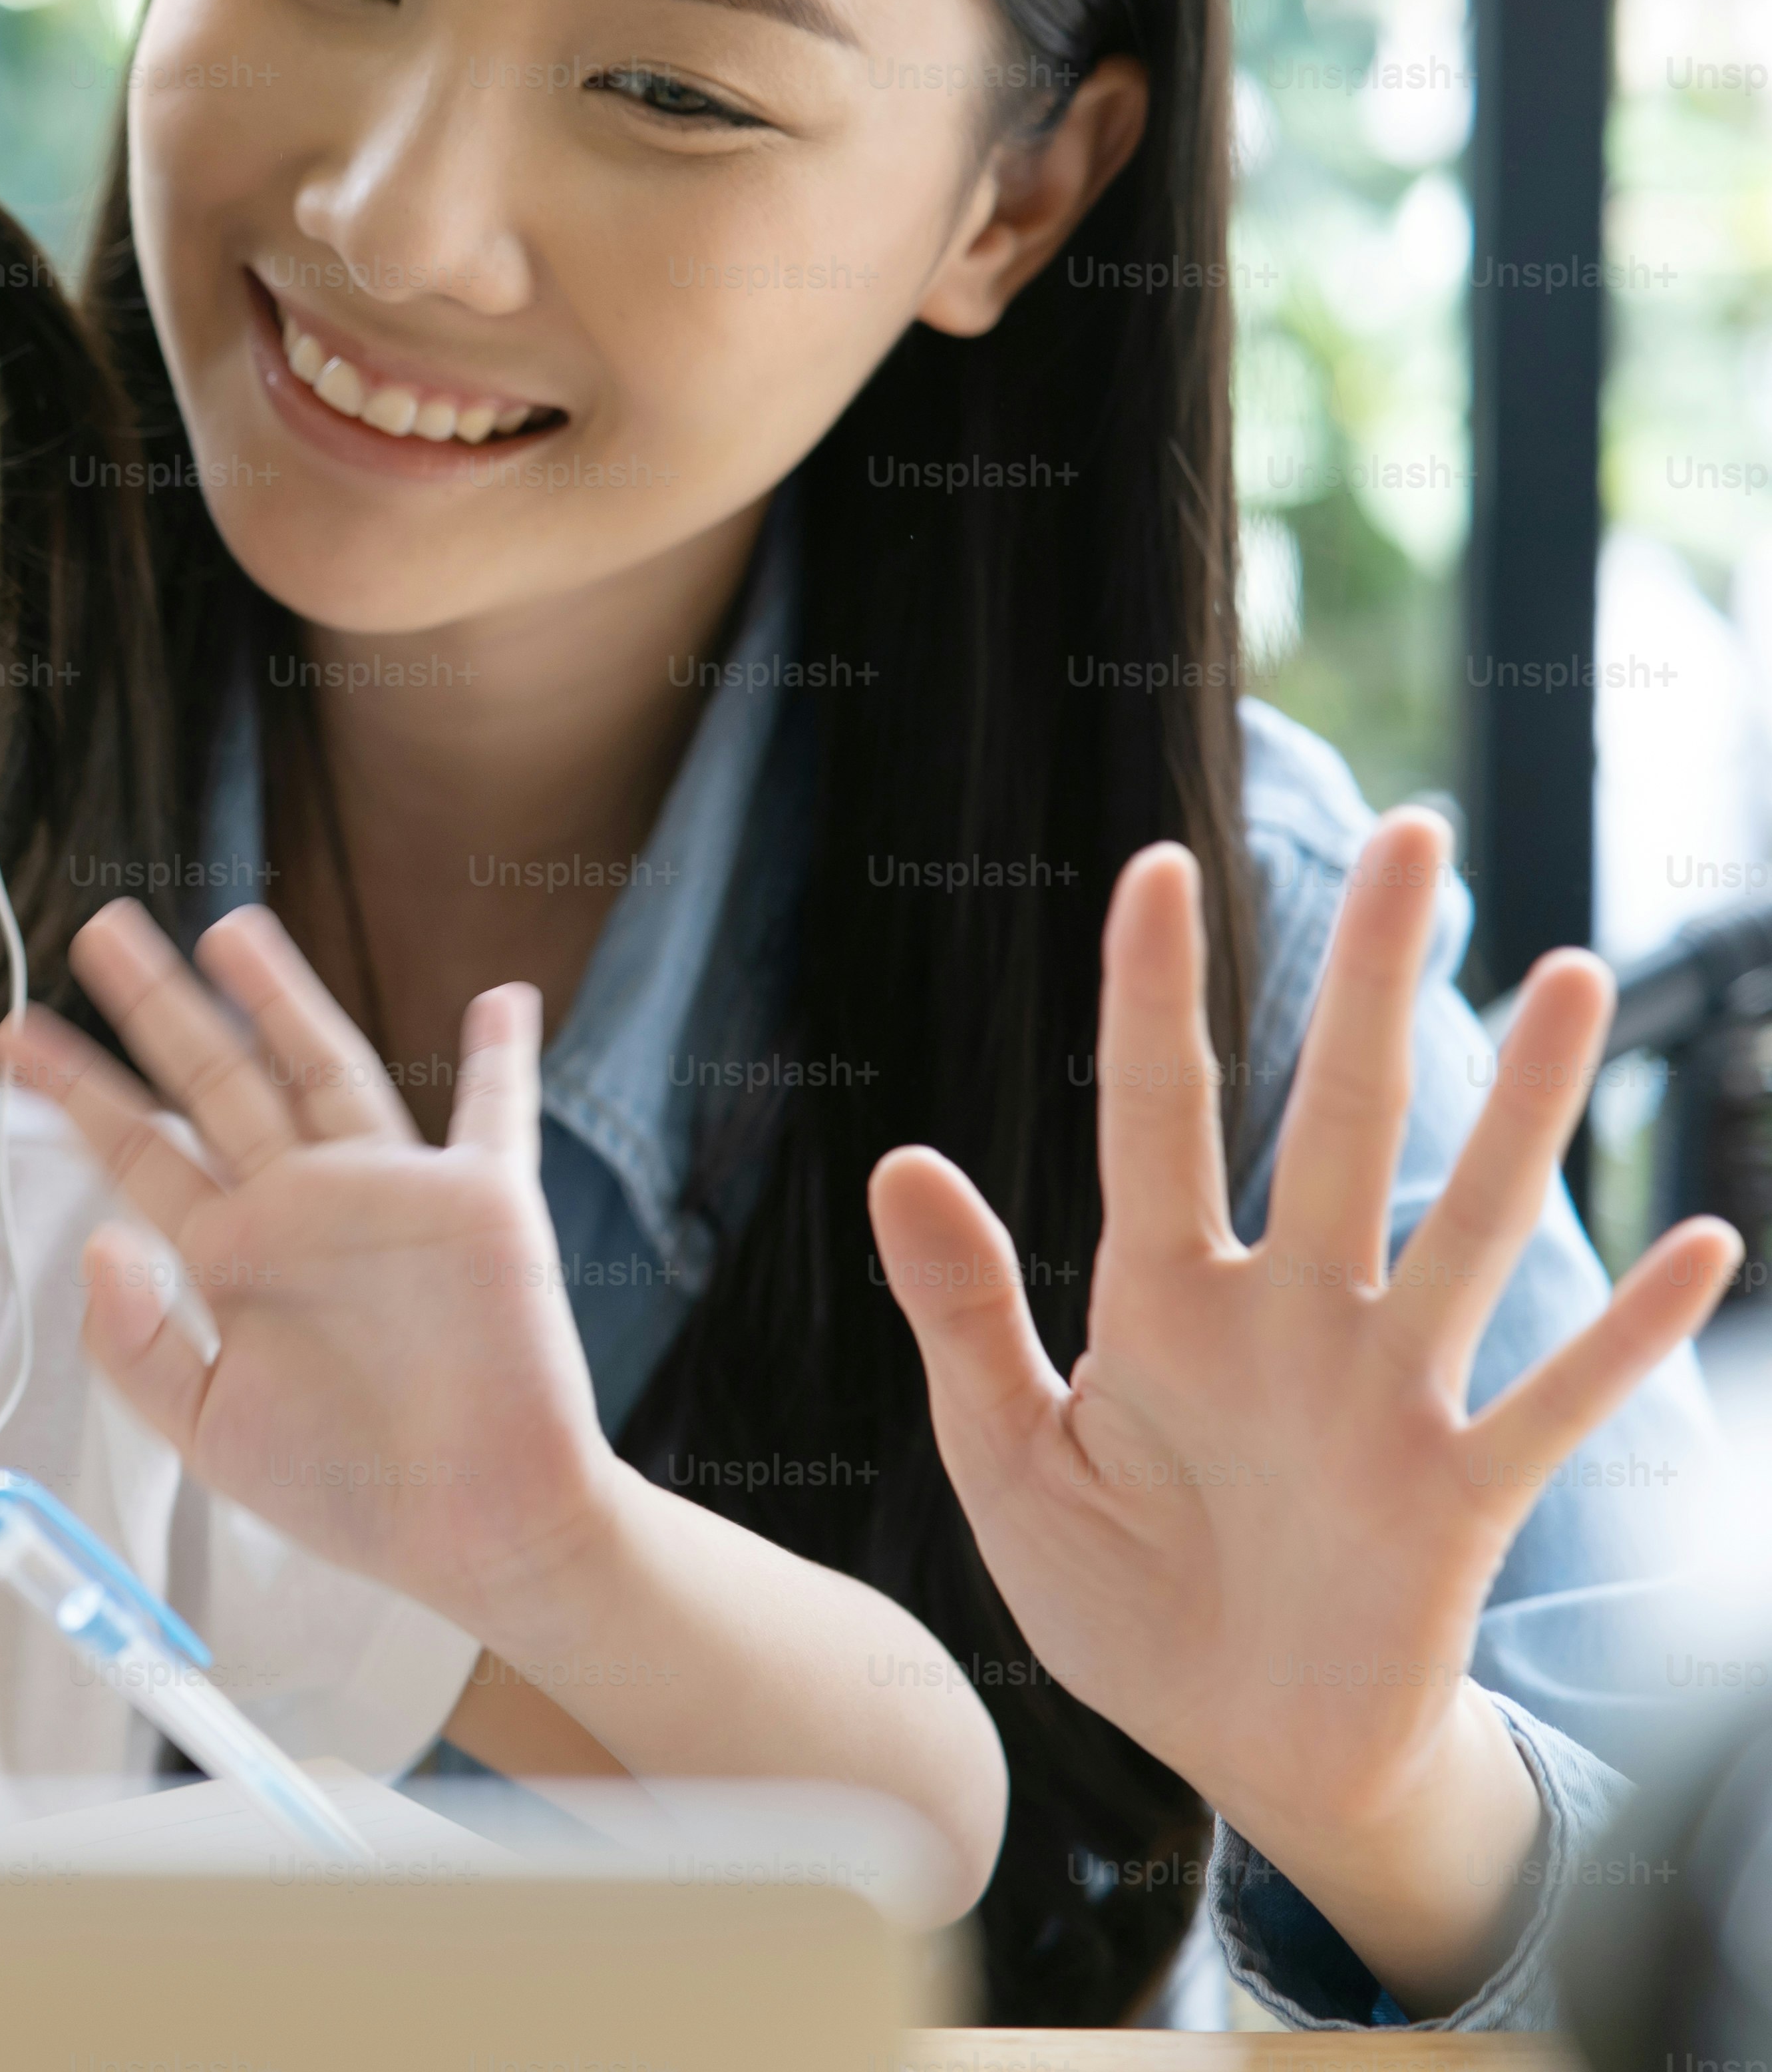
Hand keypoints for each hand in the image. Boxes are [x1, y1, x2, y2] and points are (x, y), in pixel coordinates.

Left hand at [0, 899, 624, 1638]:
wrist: (475, 1534)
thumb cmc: (349, 1492)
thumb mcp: (207, 1434)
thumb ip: (135, 1345)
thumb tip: (97, 1241)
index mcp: (236, 1255)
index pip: (140, 1150)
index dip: (77, 1091)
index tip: (10, 1038)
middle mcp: (303, 1207)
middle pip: (215, 1081)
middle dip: (157, 1007)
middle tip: (99, 931)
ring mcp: (389, 1197)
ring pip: (323, 1067)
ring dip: (281, 997)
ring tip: (229, 929)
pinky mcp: (481, 1208)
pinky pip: (499, 1116)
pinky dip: (504, 1058)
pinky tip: (502, 998)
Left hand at [869, 806, 1745, 2007]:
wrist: (1231, 1752)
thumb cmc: (1122, 1598)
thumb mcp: (1007, 1458)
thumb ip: (962, 1311)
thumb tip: (899, 1157)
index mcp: (1163, 1305)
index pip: (1155, 1114)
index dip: (1154, 996)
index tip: (1159, 868)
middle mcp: (1289, 1321)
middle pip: (1335, 1121)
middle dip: (1368, 984)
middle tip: (1413, 839)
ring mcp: (1387, 1401)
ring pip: (1468, 1226)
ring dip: (1524, 1111)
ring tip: (1574, 979)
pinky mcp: (1460, 1501)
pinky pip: (1556, 1403)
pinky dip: (1627, 1336)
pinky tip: (1703, 1247)